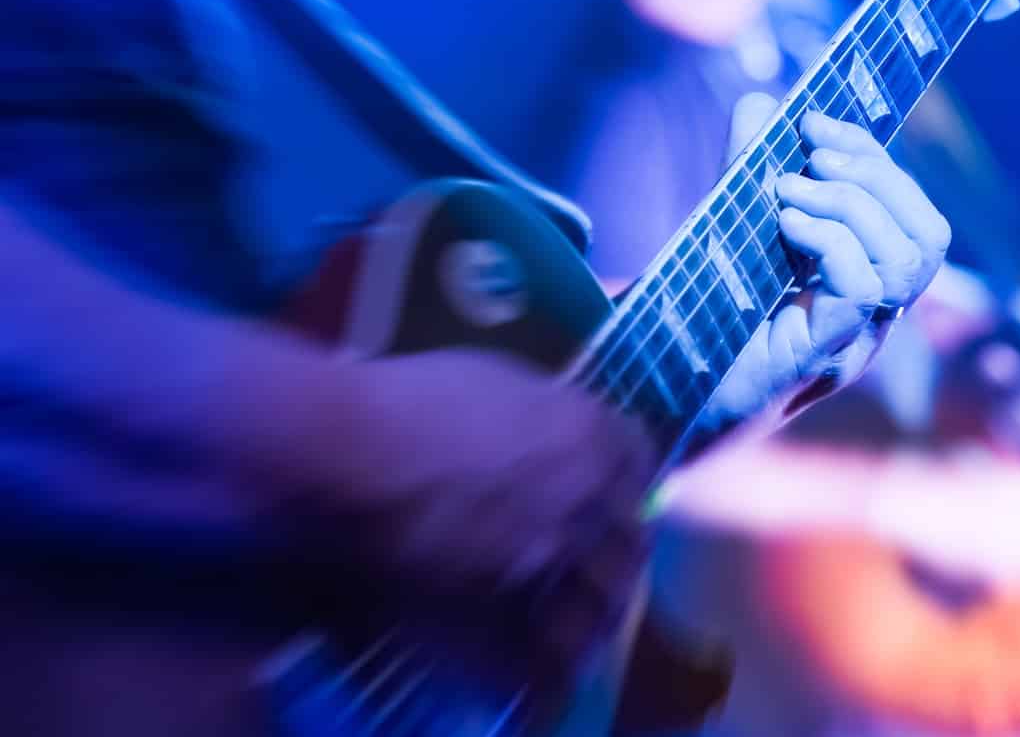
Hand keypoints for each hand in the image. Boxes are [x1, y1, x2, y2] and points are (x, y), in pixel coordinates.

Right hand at [308, 350, 654, 680]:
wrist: (340, 453)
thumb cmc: (408, 399)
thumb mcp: (496, 378)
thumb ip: (542, 412)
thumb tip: (549, 432)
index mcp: (589, 436)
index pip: (640, 463)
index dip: (623, 480)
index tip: (607, 490)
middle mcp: (585, 504)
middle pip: (628, 542)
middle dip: (614, 553)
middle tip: (594, 564)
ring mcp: (546, 567)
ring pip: (602, 609)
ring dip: (594, 615)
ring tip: (578, 625)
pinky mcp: (499, 619)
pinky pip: (545, 667)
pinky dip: (550, 675)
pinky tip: (543, 678)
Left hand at [713, 94, 951, 415]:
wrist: (650, 406)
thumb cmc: (695, 325)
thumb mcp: (728, 232)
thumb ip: (747, 173)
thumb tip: (762, 104)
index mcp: (861, 286)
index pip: (915, 218)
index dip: (876, 160)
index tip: (815, 124)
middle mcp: (870, 320)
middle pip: (928, 236)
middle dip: (877, 175)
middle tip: (811, 154)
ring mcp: (852, 345)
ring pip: (907, 262)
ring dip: (852, 205)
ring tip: (788, 193)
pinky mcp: (820, 360)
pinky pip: (863, 291)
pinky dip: (832, 241)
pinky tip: (785, 226)